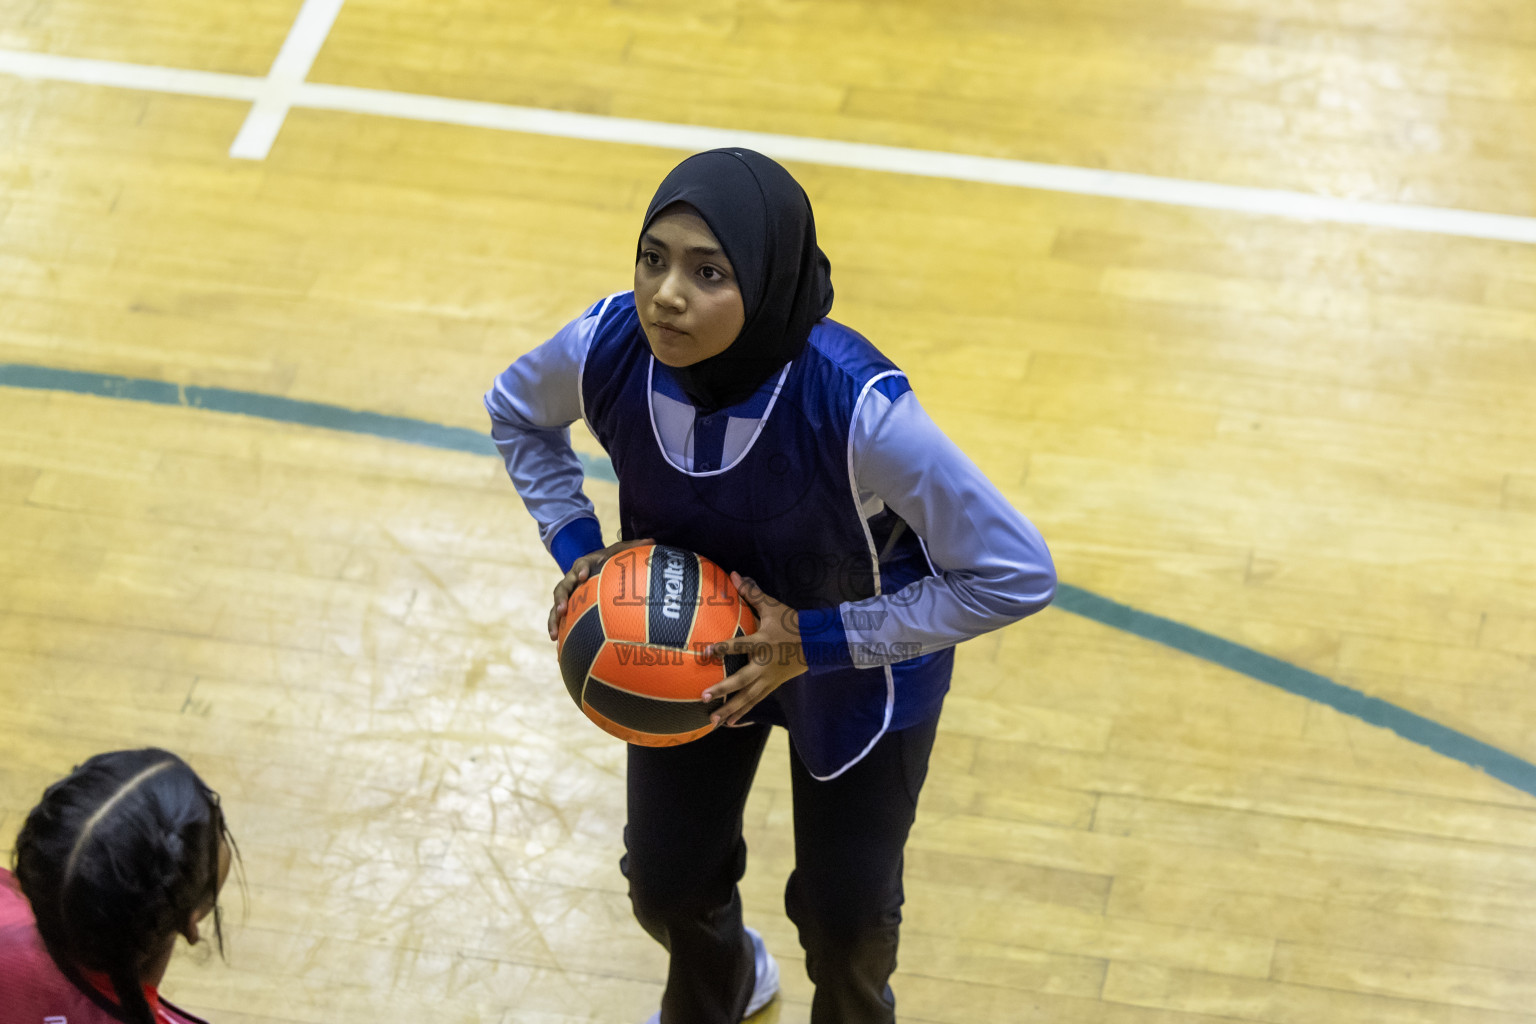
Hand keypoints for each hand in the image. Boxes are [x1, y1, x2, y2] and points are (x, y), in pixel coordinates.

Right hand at [549, 537, 653, 639]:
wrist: (598, 567)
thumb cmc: (612, 560)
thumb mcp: (621, 552)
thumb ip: (634, 547)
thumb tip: (652, 541)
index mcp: (585, 565)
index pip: (581, 565)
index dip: (581, 570)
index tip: (584, 576)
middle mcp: (573, 579)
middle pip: (562, 588)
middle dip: (560, 598)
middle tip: (562, 609)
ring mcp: (569, 594)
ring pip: (557, 606)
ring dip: (553, 619)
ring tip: (553, 635)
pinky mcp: (568, 607)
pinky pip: (560, 618)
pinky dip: (558, 629)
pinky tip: (558, 644)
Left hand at [702, 572, 807, 726]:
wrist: (818, 642)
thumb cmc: (792, 622)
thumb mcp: (772, 607)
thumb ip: (752, 592)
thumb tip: (734, 574)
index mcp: (762, 643)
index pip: (739, 645)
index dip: (722, 648)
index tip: (705, 652)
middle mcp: (764, 664)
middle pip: (741, 680)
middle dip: (723, 689)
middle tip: (704, 697)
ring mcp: (769, 678)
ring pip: (747, 697)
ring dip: (730, 709)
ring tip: (713, 722)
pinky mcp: (772, 686)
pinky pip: (755, 701)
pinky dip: (743, 713)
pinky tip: (730, 724)